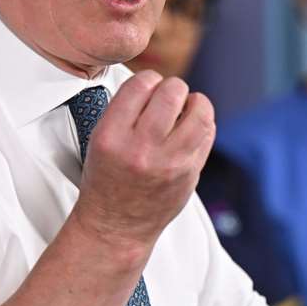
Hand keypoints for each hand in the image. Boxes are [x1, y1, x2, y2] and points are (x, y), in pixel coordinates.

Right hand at [74, 70, 214, 251]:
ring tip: (187, 107)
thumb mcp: (99, 140)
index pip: (140, 85)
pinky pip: (207, 133)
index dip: (149, 79)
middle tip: (169, 96)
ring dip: (195, 102)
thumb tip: (154, 83)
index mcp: (112, 137)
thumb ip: (124, 110)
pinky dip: (202, 123)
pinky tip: (192, 127)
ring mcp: (170, 163)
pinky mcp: (190, 174)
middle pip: (172, 93)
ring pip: (200, 111)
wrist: (117, 226)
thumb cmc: (106, 182)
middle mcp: (141, 149)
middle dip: (173, 88)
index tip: (150, 85)